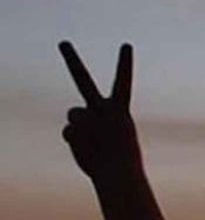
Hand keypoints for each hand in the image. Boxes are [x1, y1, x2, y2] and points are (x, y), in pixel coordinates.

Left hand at [59, 41, 142, 181]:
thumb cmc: (124, 160)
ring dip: (79, 125)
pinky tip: (87, 151)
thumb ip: (96, 120)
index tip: (126, 45)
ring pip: (73, 114)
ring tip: (94, 141)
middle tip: (62, 42)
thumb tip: (72, 117)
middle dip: (72, 60)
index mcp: (120, 111)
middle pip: (82, 80)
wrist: (119, 176)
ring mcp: (85, 121)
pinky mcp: (71, 132)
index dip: (124, 63)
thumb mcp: (116, 136)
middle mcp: (101, 110)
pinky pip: (68, 132)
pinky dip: (75, 142)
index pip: (123, 82)